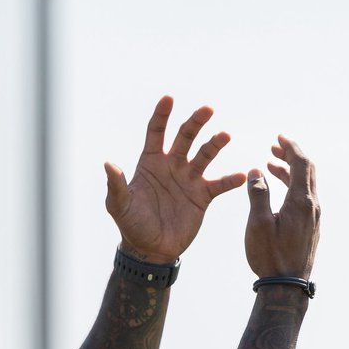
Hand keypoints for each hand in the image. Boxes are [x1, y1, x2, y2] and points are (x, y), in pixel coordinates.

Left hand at [105, 95, 245, 263]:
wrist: (151, 249)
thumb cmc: (131, 225)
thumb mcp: (119, 205)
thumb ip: (116, 184)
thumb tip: (108, 164)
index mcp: (150, 162)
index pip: (156, 132)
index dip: (161, 115)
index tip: (169, 98)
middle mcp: (172, 165)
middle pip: (185, 137)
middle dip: (195, 122)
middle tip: (207, 109)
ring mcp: (188, 179)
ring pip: (205, 155)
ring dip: (215, 144)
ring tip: (224, 135)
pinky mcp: (202, 196)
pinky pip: (219, 184)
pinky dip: (230, 180)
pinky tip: (240, 176)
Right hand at [245, 136, 319, 278]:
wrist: (287, 285)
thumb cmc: (269, 256)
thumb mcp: (258, 223)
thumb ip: (257, 194)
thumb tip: (256, 172)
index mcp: (300, 201)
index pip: (301, 163)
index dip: (290, 147)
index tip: (279, 137)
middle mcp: (312, 206)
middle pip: (307, 170)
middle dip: (292, 155)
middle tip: (275, 146)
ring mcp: (313, 217)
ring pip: (306, 184)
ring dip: (290, 171)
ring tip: (272, 164)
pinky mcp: (310, 227)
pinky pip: (304, 197)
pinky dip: (292, 185)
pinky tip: (280, 190)